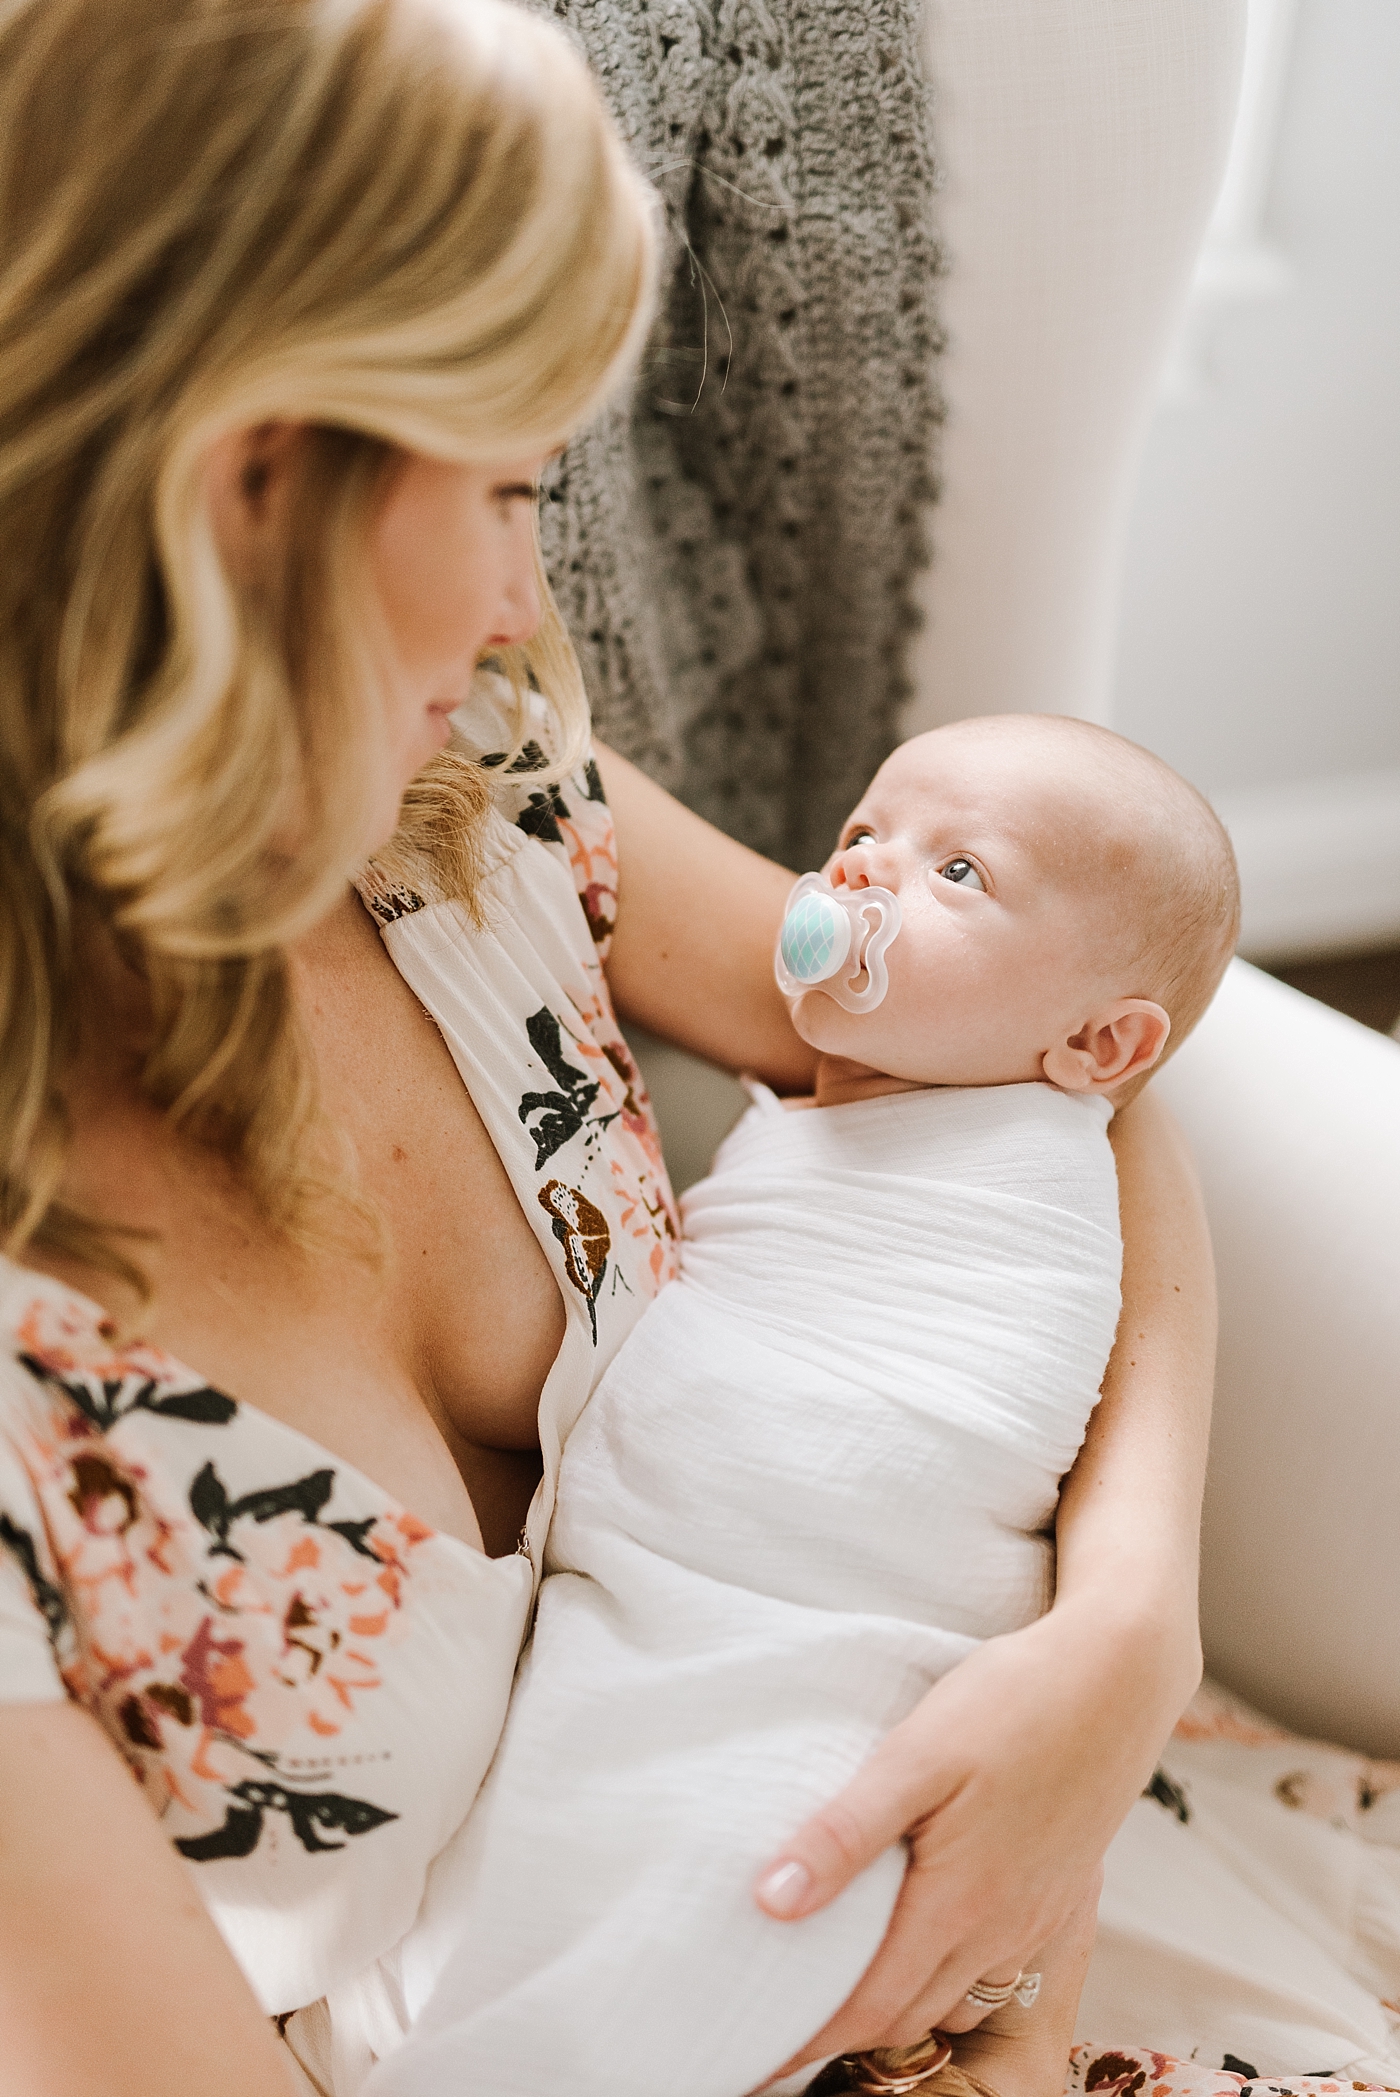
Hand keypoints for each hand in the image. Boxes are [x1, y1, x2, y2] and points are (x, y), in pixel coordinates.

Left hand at [755, 1590, 1195, 2073]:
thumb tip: (770, 1901)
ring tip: (836, 1993)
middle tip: (778, 2027)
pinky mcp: (1056, 1895)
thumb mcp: (917, 1754)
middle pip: (908, 2017)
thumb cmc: (1016, 1701)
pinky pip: (991, 1968)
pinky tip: (917, 1943)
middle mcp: (1003, 1929)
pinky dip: (941, 1979)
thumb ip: (845, 1833)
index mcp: (961, 1904)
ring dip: (895, 2011)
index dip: (807, 2041)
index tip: (753, 2057)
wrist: (1121, 1675)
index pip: (869, 2009)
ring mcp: (1036, 1918)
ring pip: (953, 1998)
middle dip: (842, 2036)